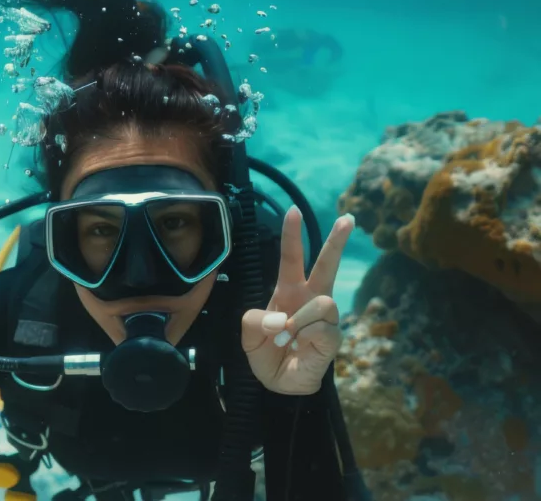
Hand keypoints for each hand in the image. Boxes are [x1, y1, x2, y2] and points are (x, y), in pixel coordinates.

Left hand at [241, 207, 354, 394]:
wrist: (278, 384)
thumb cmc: (266, 352)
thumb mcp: (248, 334)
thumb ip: (255, 321)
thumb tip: (282, 319)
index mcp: (288, 291)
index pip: (291, 258)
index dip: (292, 235)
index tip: (294, 211)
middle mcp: (309, 299)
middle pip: (327, 265)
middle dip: (337, 241)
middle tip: (348, 219)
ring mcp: (324, 318)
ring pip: (324, 301)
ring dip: (300, 319)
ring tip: (289, 337)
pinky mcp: (333, 338)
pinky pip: (323, 327)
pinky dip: (307, 336)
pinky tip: (301, 346)